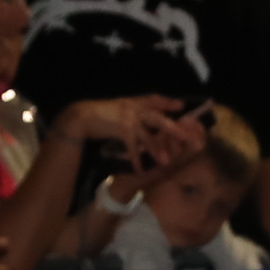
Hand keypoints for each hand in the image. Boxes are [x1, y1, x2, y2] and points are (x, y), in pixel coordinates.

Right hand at [68, 93, 200, 163]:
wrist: (83, 116)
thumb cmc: (102, 113)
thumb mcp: (121, 107)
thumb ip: (135, 111)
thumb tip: (149, 117)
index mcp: (135, 101)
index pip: (155, 99)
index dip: (168, 102)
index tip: (181, 106)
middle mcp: (134, 108)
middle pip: (158, 119)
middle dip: (173, 129)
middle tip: (186, 138)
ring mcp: (129, 118)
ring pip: (147, 136)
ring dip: (156, 150)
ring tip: (166, 161)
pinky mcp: (121, 130)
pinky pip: (132, 147)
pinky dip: (136, 159)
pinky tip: (140, 170)